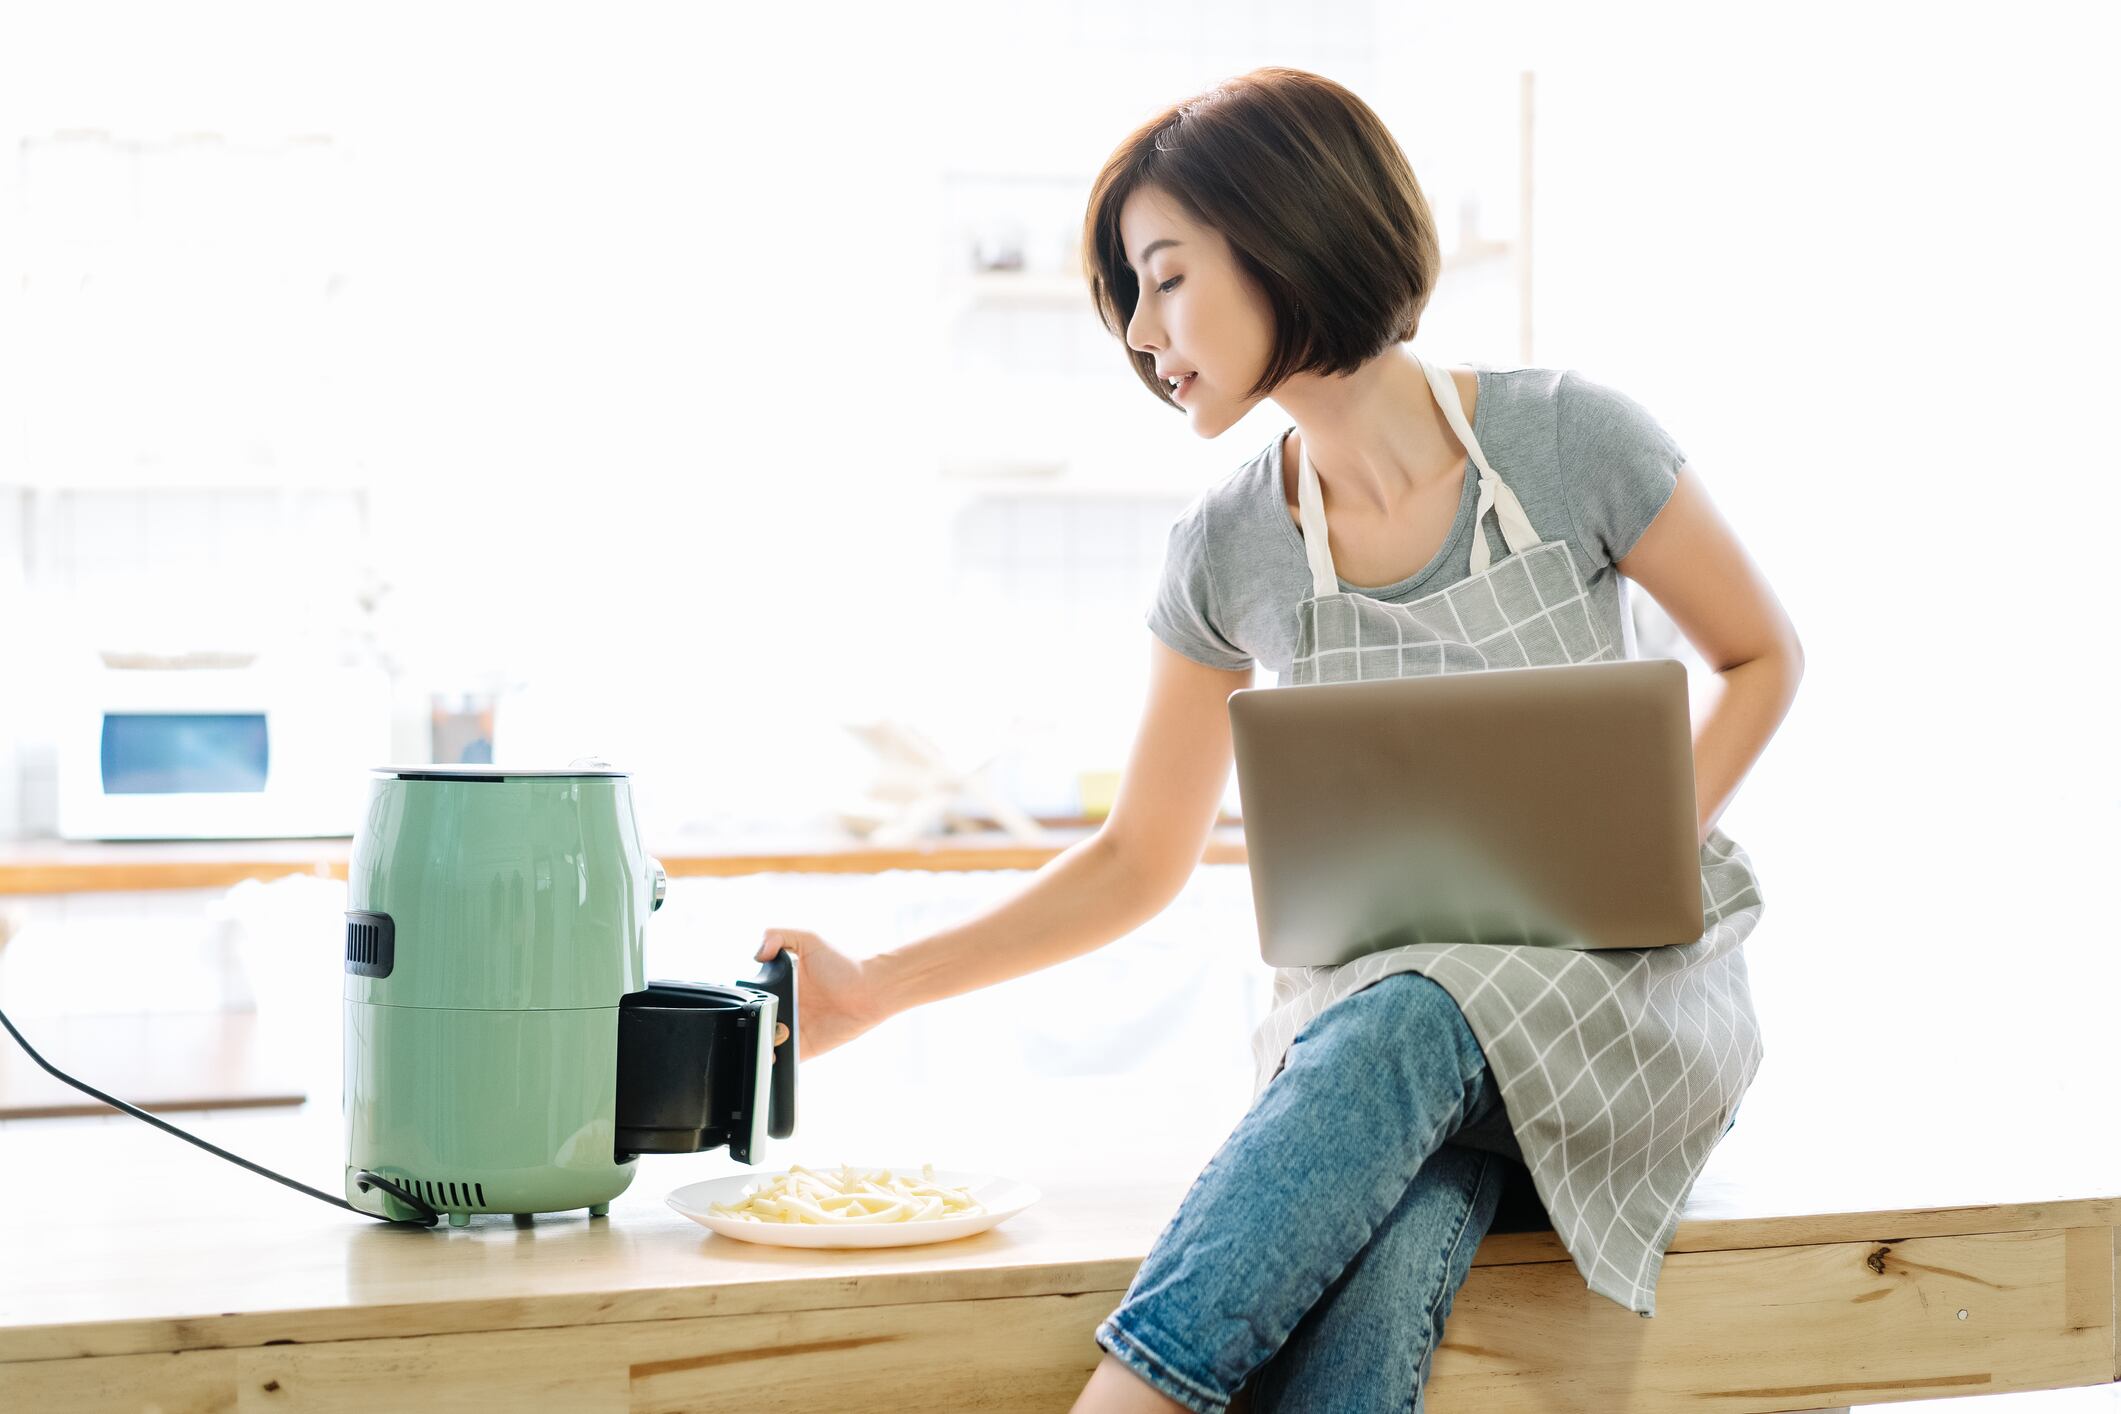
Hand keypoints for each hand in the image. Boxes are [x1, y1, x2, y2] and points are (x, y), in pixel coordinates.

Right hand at [754, 928, 890, 1061]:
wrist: (870, 990)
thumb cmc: (843, 964)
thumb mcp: (809, 939)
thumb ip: (777, 935)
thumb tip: (757, 954)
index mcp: (779, 985)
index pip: (751, 996)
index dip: (745, 1000)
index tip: (747, 1002)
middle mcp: (782, 1008)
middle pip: (755, 1020)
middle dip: (751, 1022)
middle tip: (762, 1018)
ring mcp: (791, 1029)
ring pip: (764, 1041)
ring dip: (760, 1042)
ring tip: (770, 1034)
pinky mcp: (803, 1047)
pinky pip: (782, 1059)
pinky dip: (773, 1061)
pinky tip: (773, 1053)